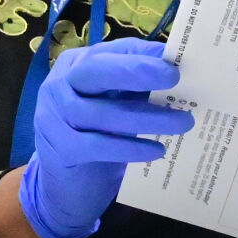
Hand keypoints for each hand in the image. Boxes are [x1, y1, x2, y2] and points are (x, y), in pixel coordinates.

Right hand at [20, 38, 193, 237]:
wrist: (66, 185)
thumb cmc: (99, 136)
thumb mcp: (117, 104)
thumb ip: (138, 86)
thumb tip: (179, 68)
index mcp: (77, 66)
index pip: (110, 51)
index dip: (142, 53)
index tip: (176, 57)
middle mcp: (60, 84)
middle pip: (96, 70)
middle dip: (136, 71)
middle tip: (174, 76)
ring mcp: (55, 116)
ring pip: (103, 113)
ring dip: (148, 118)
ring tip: (183, 123)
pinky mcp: (60, 148)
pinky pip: (98, 145)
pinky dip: (130, 148)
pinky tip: (157, 150)